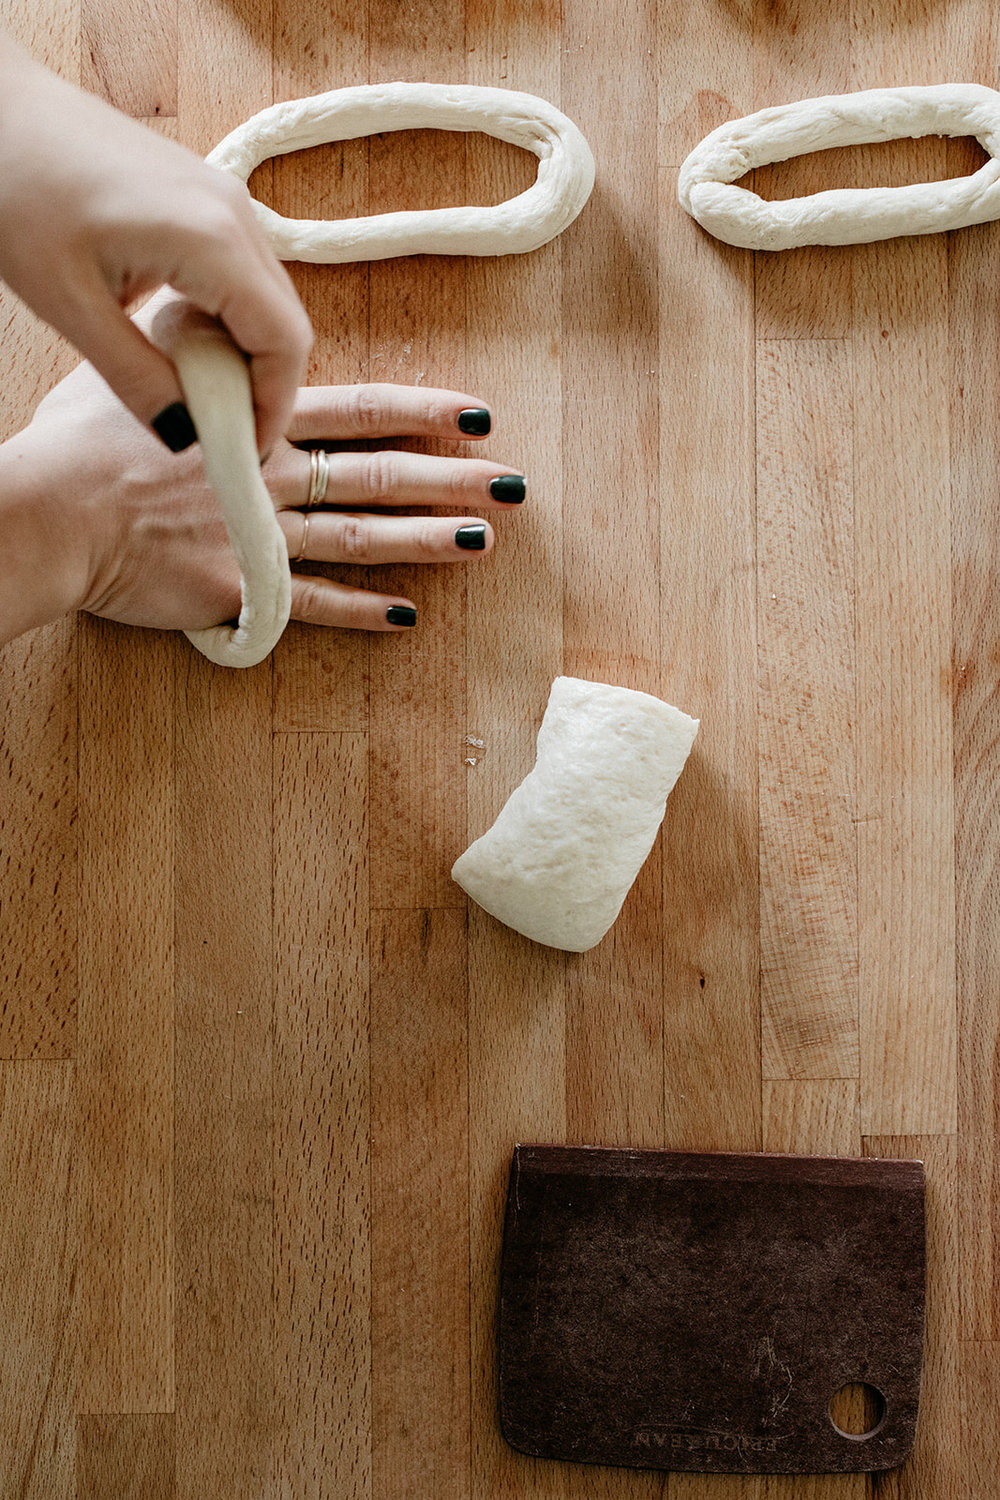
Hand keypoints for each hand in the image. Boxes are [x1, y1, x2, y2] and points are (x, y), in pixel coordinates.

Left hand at [0, 33, 311, 456]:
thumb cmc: (19, 188)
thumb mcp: (70, 306)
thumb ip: (136, 379)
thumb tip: (186, 439)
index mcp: (212, 240)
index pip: (284, 344)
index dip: (273, 408)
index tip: (243, 452)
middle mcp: (236, 214)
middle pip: (286, 324)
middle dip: (262, 386)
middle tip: (218, 430)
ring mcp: (225, 199)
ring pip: (267, 301)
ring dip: (243, 353)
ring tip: (193, 389)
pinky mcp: (207, 198)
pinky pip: (243, 274)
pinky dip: (227, 319)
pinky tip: (179, 337)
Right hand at [0, 351, 523, 643]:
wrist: (52, 513)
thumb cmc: (79, 443)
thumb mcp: (136, 367)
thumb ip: (186, 344)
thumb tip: (206, 303)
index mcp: (253, 420)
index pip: (358, 410)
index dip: (422, 411)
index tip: (477, 413)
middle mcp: (270, 476)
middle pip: (378, 474)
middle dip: (450, 477)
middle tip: (512, 483)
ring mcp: (259, 535)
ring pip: (360, 538)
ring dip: (426, 540)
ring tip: (484, 541)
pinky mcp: (241, 588)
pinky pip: (311, 603)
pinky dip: (359, 611)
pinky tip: (407, 616)